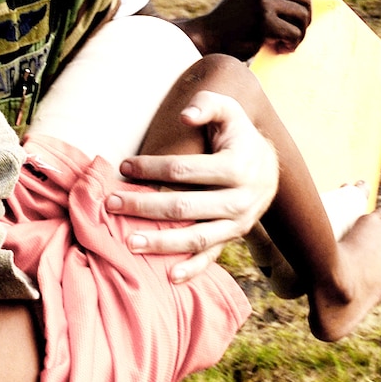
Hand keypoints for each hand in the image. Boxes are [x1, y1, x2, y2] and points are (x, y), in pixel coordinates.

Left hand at [107, 90, 278, 282]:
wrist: (269, 166)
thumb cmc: (238, 135)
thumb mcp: (230, 111)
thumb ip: (208, 104)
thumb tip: (185, 116)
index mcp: (237, 166)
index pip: (183, 169)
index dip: (151, 167)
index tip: (124, 165)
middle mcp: (240, 199)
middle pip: (183, 206)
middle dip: (144, 205)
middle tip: (111, 203)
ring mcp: (238, 223)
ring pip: (195, 237)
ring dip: (161, 243)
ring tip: (129, 243)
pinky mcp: (234, 238)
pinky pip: (212, 257)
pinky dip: (192, 270)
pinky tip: (168, 277)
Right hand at [183, 0, 310, 57]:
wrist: (206, 38)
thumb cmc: (231, 27)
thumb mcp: (251, 3)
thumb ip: (272, 1)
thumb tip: (304, 11)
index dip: (297, 11)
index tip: (290, 26)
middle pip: (304, 0)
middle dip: (305, 21)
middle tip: (296, 36)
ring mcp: (264, 0)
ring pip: (302, 16)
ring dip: (299, 34)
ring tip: (286, 44)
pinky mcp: (264, 20)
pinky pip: (293, 33)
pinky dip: (291, 44)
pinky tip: (278, 48)